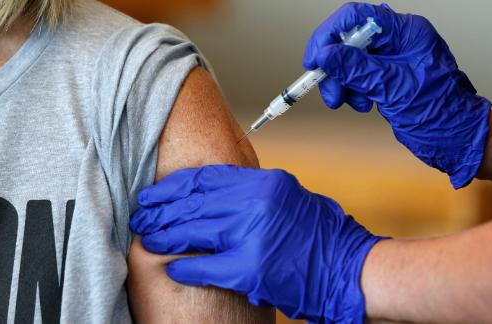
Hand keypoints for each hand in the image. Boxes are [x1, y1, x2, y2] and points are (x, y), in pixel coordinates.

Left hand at [130, 165, 384, 322]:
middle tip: (141, 216)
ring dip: (165, 235)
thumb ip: (251, 193)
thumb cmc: (319, 235)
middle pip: (193, 202)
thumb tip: (213, 194)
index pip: (204, 178)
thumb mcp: (287, 198)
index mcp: (263, 182)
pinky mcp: (251, 268)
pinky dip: (185, 268)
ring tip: (148, 238)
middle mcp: (256, 202)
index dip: (172, 186)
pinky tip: (173, 269)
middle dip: (160, 210)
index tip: (153, 193)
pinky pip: (204, 266)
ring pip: (193, 230)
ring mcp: (252, 234)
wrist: (350, 268)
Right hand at [303, 3, 491, 188]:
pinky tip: (363, 104)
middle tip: (331, 93)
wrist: (456, 138)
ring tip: (350, 103)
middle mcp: (398, 41)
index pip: (357, 17)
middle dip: (335, 68)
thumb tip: (326, 54)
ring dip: (342, 83)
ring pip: (350, 62)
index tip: (316, 60)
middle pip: (349, 41)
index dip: (330, 36)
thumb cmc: (441, 113)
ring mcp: (392, 60)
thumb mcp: (393, 89)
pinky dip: (352, 91)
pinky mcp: (387, 77)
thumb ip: (357, 69)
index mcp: (406, 33)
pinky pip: (358, 77)